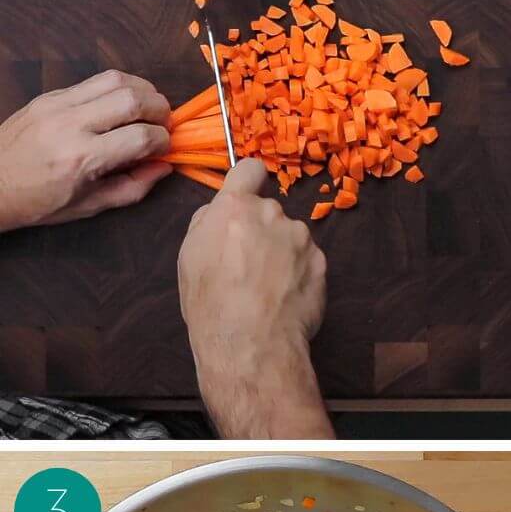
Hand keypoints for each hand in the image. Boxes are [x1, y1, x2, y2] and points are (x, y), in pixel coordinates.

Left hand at [0, 70, 171, 231]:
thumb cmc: (41, 201)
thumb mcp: (92, 205)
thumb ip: (134, 186)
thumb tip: (164, 166)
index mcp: (82, 158)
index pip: (140, 137)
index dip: (163, 141)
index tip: (165, 149)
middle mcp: (71, 125)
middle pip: (131, 99)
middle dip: (160, 109)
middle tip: (165, 124)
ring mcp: (58, 104)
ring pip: (114, 80)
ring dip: (143, 90)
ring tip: (150, 108)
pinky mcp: (50, 95)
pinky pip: (93, 82)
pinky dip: (118, 89)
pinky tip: (123, 105)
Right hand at [178, 158, 333, 438]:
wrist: (252, 341)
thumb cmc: (211, 302)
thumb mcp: (189, 255)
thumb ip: (208, 223)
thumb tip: (220, 213)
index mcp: (234, 207)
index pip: (249, 169)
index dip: (249, 180)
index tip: (249, 192)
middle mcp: (272, 214)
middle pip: (269, 211)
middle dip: (262, 229)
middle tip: (250, 263)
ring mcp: (301, 238)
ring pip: (291, 236)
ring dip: (284, 252)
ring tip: (269, 286)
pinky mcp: (321, 262)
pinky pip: (309, 260)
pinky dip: (300, 273)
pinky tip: (286, 296)